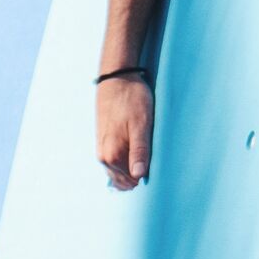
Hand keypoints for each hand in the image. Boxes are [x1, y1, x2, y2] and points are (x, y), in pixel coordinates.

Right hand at [96, 70, 153, 187]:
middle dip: (138, 174)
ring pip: (118, 171)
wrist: (116, 78)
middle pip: (124, 179)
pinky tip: (135, 154)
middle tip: (154, 158)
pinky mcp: (103, 140)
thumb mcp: (141, 125)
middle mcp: (103, 156)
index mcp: (112, 155)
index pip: (131, 181)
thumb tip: (138, 176)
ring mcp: (102, 149)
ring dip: (131, 169)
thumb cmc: (132, 100)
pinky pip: (114, 162)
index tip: (157, 165)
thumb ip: (139, 151)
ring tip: (146, 155)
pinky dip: (125, 163)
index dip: (146, 175)